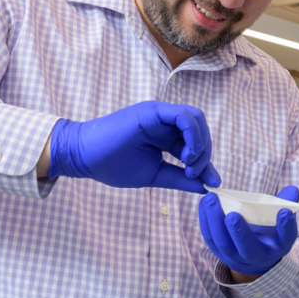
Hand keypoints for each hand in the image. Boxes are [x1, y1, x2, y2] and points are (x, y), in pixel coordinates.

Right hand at [47, 101, 219, 191]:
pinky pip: (183, 115)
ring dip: (201, 142)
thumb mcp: (155, 175)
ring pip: (196, 118)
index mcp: (167, 137)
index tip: (212, 183)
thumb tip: (206, 187)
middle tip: (194, 174)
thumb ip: (180, 179)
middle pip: (201, 130)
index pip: (197, 145)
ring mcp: (160, 115)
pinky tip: (187, 154)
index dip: (207, 164)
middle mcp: (166, 123)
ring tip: (189, 163)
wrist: (85, 158)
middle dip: (205, 153)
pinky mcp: (153, 111)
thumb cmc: (115, 166)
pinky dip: (193, 132)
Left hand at [199, 186, 298, 275]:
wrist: (255, 255)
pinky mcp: (219, 252)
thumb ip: (286, 202)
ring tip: (211, 199)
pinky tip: (204, 203)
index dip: (286, 226)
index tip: (284, 212)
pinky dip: (205, 221)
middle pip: (248, 248)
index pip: (286, 238)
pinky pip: (210, 238)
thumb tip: (292, 190)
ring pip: (224, 243)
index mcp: (279, 245)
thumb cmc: (269, 229)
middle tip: (232, 214)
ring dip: (215, 221)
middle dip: (239, 231)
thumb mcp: (280, 218)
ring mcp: (237, 257)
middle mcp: (258, 255)